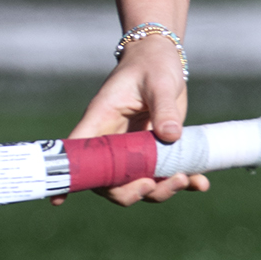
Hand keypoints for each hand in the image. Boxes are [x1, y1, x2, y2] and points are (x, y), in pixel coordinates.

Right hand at [64, 39, 206, 205]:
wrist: (163, 59)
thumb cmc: (153, 65)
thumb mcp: (158, 82)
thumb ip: (163, 108)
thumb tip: (170, 136)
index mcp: (101, 121)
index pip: (77, 152)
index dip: (68, 177)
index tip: (59, 201)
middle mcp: (112, 140)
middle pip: (109, 181)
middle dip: (131, 192)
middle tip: (156, 184)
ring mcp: (133, 149)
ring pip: (137, 183)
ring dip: (161, 190)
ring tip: (187, 179)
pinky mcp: (155, 151)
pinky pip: (164, 174)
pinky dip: (183, 182)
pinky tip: (201, 182)